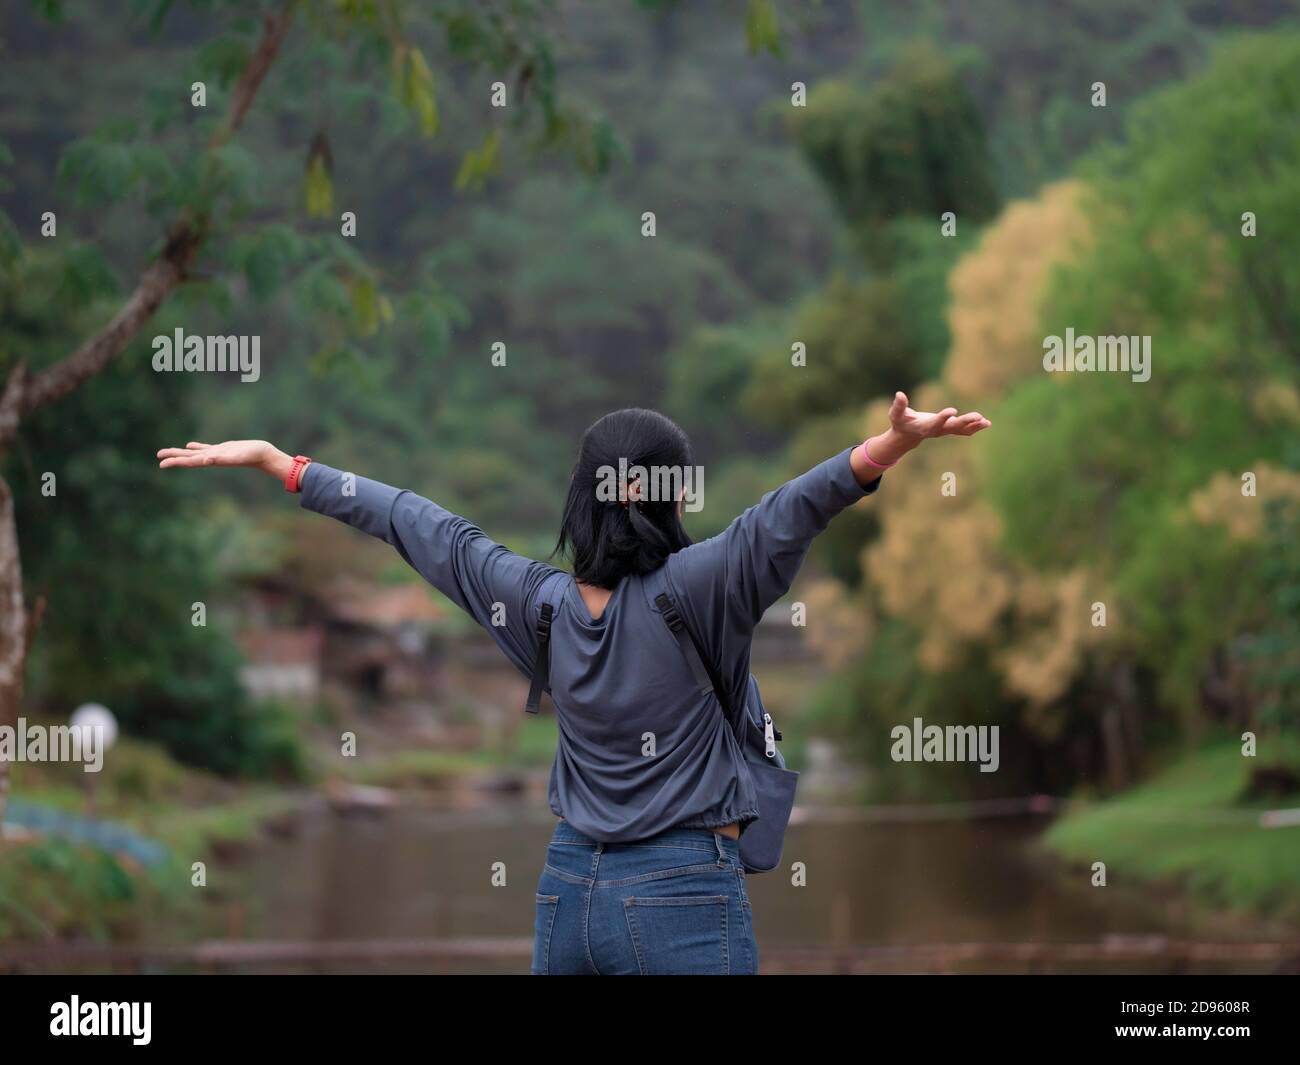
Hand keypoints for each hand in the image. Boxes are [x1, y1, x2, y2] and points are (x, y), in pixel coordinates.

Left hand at [156, 440, 293, 480]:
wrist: (264, 455)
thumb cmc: (252, 456)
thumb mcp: (237, 457)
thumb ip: (223, 459)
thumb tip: (207, 460)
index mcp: (212, 460)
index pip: (189, 461)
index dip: (176, 461)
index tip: (161, 463)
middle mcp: (211, 458)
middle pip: (188, 458)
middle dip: (174, 456)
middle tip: (158, 456)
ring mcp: (216, 453)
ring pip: (194, 453)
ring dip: (181, 453)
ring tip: (168, 451)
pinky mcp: (222, 449)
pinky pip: (205, 448)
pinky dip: (195, 447)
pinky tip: (190, 445)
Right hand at [888, 391, 989, 441]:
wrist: (906, 436)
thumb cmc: (900, 423)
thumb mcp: (896, 414)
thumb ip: (899, 406)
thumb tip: (899, 394)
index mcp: (924, 427)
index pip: (935, 422)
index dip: (943, 417)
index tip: (953, 410)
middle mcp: (936, 431)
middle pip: (952, 427)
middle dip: (965, 421)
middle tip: (978, 416)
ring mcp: (944, 431)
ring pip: (960, 430)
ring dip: (974, 426)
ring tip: (986, 422)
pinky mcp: (948, 429)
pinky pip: (963, 430)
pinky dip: (974, 427)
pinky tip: (986, 423)